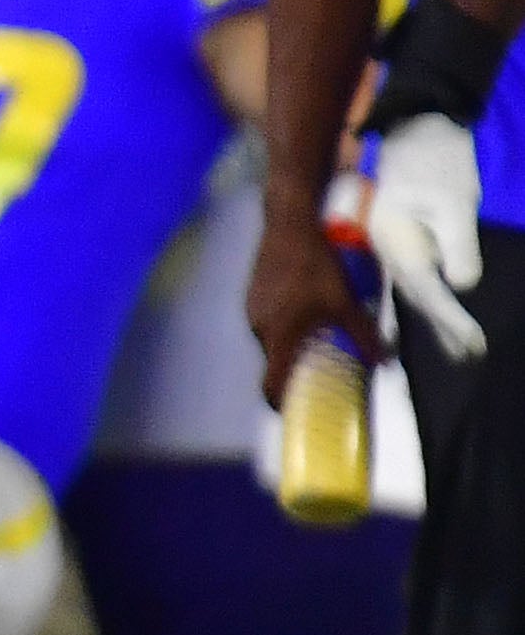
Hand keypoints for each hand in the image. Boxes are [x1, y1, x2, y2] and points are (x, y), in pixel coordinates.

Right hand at [245, 212, 387, 403]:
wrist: (289, 224)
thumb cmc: (316, 264)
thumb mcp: (345, 301)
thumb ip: (362, 333)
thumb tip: (382, 360)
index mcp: (279, 335)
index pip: (271, 384)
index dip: (280, 402)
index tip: (293, 410)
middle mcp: (259, 327)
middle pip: (275, 360)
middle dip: (296, 367)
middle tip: (321, 364)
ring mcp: (253, 309)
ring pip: (273, 338)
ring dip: (292, 342)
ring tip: (318, 330)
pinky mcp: (253, 294)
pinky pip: (269, 319)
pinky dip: (286, 322)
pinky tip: (306, 305)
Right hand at [371, 115, 488, 360]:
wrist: (417, 131)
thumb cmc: (437, 163)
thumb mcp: (455, 201)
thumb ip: (459, 244)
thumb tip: (463, 285)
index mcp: (395, 240)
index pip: (424, 288)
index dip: (450, 319)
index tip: (474, 343)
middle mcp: (386, 248)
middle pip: (414, 296)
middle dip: (443, 328)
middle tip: (472, 356)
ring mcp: (390, 246)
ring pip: (411, 291)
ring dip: (435, 321)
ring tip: (459, 348)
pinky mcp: (401, 242)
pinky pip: (411, 280)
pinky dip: (427, 302)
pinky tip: (434, 317)